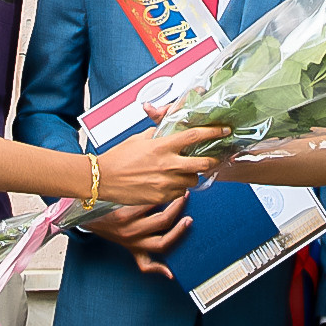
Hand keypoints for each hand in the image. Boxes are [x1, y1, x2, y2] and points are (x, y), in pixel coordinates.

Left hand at [87, 196, 191, 278]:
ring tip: (177, 192)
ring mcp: (128, 227)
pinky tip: (159, 189)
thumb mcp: (131, 249)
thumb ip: (148, 262)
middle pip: (163, 230)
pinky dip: (154, 197)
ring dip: (170, 203)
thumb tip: (170, 275)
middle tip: (185, 200)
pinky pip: (144, 204)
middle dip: (178, 215)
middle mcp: (133, 240)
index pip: (161, 249)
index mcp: (137, 249)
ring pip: (157, 216)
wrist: (87, 218)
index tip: (189, 225)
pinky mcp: (121, 214)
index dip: (175, 241)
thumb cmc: (114, 231)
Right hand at [97, 124, 225, 204]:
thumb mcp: (139, 139)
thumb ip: (156, 134)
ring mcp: (165, 182)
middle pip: (202, 163)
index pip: (194, 136)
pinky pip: (179, 192)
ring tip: (181, 172)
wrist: (103, 179)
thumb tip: (166, 130)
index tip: (223, 130)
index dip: (213, 132)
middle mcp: (167, 164)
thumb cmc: (118, 158)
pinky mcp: (161, 196)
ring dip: (191, 175)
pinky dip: (178, 188)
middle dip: (211, 160)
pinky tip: (168, 183)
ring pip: (192, 180)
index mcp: (162, 146)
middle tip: (212, 158)